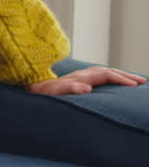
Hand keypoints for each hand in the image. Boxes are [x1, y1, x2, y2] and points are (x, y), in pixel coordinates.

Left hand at [27, 66, 145, 94]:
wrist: (28, 90)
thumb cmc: (41, 95)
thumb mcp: (53, 93)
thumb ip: (69, 89)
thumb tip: (87, 88)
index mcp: (79, 77)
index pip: (105, 75)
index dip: (121, 79)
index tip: (135, 85)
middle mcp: (79, 75)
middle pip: (107, 71)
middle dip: (125, 76)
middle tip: (142, 81)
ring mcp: (77, 76)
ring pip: (103, 72)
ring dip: (119, 75)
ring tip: (134, 80)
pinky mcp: (75, 80)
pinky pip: (97, 76)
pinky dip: (109, 76)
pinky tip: (113, 81)